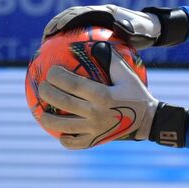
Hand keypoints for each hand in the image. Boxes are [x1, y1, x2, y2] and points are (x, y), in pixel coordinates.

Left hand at [36, 50, 156, 148]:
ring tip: (40, 113)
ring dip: (49, 119)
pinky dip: (65, 140)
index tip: (51, 71)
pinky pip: (76, 144)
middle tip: (42, 87)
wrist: (148, 120)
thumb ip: (110, 59)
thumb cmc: (136, 94)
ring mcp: (95, 130)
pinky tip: (59, 134)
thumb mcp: (126, 74)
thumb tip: (94, 43)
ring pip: (65, 126)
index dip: (58, 77)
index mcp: (103, 96)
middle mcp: (97, 113)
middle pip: (65, 103)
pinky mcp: (96, 141)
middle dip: (48, 94)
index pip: (74, 85)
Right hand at [43, 4, 160, 49]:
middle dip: (55, 25)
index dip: (65, 20)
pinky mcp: (96, 32)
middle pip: (70, 17)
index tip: (54, 30)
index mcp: (104, 12)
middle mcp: (96, 15)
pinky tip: (66, 64)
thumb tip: (119, 27)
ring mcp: (95, 23)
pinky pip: (80, 38)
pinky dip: (71, 47)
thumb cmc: (145, 29)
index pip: (79, 13)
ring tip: (48, 50)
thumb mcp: (139, 28)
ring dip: (59, 35)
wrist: (152, 28)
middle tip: (45, 39)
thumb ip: (129, 27)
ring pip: (72, 27)